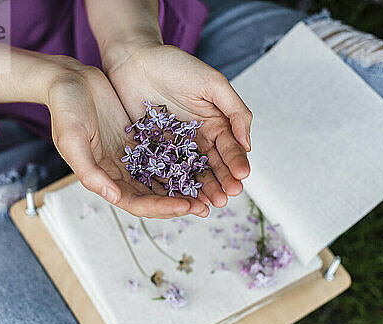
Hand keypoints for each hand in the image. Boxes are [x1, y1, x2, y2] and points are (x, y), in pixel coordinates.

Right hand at [45, 59, 208, 217]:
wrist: (69, 80)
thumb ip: (90, 172)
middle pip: (153, 197)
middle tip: (206, 205)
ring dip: (183, 189)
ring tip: (209, 192)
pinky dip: (181, 164)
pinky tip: (200, 164)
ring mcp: (130, 157)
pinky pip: (164, 157)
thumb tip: (115, 197)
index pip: (136, 203)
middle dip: (179, 203)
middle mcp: (118, 173)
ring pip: (161, 180)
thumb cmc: (65, 108)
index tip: (186, 206)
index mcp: (102, 178)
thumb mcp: (72, 139)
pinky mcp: (139, 140)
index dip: (161, 208)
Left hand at [104, 44, 252, 207]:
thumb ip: (234, 110)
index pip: (230, 148)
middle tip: (227, 197)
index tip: (241, 177)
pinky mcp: (153, 151)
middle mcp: (198, 138)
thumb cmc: (174, 66)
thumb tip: (248, 143)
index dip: (236, 163)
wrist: (134, 60)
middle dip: (222, 182)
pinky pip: (166, 172)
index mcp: (215, 123)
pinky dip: (175, 186)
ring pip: (192, 173)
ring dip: (202, 190)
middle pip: (213, 166)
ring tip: (210, 204)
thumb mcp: (212, 83)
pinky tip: (182, 198)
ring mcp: (176, 147)